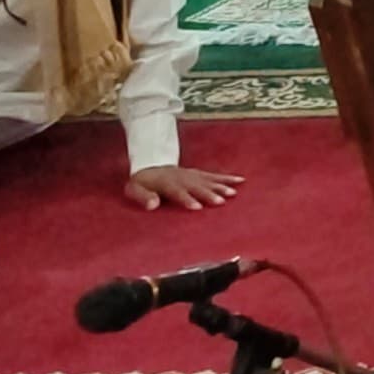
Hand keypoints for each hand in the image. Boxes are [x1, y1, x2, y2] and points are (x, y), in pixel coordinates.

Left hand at [124, 164, 241, 211]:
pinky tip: (239, 180)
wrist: (150, 165)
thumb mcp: (134, 189)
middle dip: (209, 194)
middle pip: (197, 186)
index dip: (187, 199)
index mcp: (167, 183)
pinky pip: (214, 175)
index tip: (197, 207)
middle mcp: (183, 178)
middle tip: (221, 201)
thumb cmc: (142, 182)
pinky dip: (227, 178)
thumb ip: (143, 197)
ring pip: (208, 180)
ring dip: (221, 186)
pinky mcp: (199, 173)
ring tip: (233, 193)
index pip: (178, 192)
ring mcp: (192, 174)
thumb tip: (152, 205)